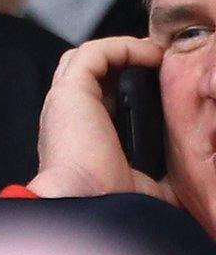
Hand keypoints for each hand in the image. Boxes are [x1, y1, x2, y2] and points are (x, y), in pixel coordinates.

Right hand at [28, 37, 179, 205]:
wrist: (90, 207)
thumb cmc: (114, 203)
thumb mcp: (149, 187)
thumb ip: (162, 173)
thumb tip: (189, 174)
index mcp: (79, 138)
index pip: (95, 97)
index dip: (126, 86)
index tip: (162, 87)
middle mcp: (68, 116)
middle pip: (88, 72)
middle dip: (123, 63)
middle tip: (160, 66)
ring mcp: (65, 101)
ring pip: (86, 57)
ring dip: (123, 51)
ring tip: (157, 57)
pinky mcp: (69, 90)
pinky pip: (94, 52)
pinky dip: (123, 47)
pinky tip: (151, 57)